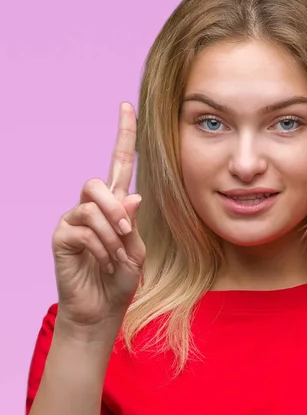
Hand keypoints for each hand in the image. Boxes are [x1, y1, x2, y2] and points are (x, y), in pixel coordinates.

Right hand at [52, 102, 145, 329]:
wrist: (103, 309)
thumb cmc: (121, 279)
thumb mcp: (136, 250)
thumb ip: (133, 223)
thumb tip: (132, 194)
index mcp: (115, 205)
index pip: (118, 163)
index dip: (124, 135)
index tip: (127, 106)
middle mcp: (91, 207)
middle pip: (96, 181)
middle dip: (114, 208)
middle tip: (126, 236)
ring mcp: (73, 220)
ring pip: (91, 207)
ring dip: (111, 236)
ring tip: (115, 258)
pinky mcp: (61, 236)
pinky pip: (81, 229)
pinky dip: (99, 247)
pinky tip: (101, 263)